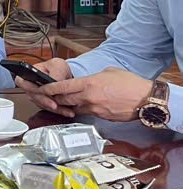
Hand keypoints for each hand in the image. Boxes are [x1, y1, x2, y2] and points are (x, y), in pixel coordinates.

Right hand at [14, 57, 71, 113]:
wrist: (65, 76)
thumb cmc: (57, 68)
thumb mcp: (58, 66)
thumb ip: (55, 73)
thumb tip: (54, 82)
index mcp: (28, 74)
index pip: (22, 82)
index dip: (30, 88)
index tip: (41, 92)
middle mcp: (30, 86)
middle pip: (33, 96)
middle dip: (45, 101)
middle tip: (54, 105)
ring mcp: (36, 96)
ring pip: (41, 104)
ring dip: (53, 108)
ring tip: (66, 110)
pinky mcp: (43, 103)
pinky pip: (48, 108)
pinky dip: (58, 110)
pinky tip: (67, 111)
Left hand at [37, 67, 153, 120]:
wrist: (147, 100)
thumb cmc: (131, 83)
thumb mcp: (109, 72)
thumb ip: (94, 76)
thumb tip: (87, 80)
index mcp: (89, 83)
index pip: (62, 86)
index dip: (49, 88)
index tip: (41, 88)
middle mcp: (89, 97)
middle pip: (64, 100)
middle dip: (55, 98)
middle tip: (50, 96)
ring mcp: (95, 109)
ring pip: (74, 108)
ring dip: (69, 106)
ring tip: (66, 102)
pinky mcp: (102, 117)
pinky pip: (87, 113)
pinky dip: (83, 110)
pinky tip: (85, 106)